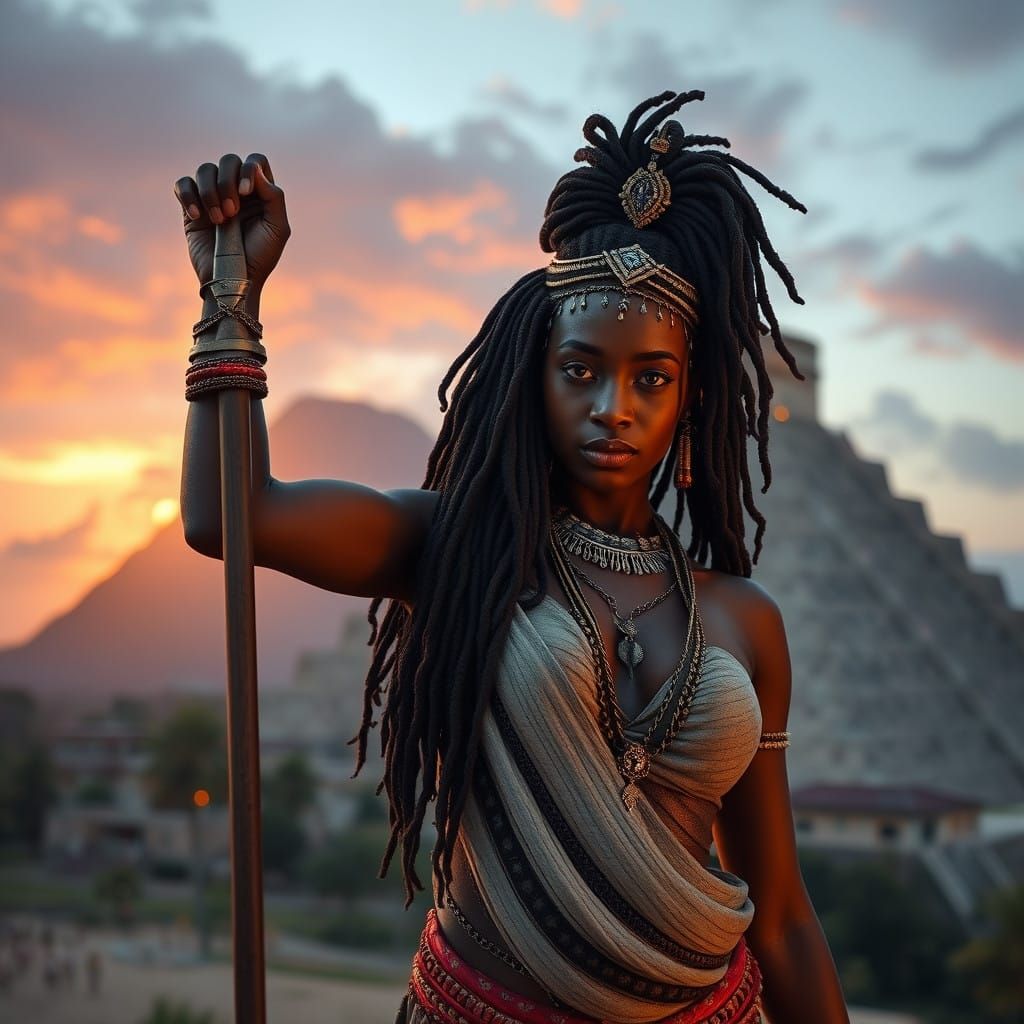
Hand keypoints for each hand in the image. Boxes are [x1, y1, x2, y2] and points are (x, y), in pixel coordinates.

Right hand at [173, 153, 290, 292]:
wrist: (233, 280)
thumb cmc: (260, 257)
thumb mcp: (277, 229)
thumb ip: (274, 196)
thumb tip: (254, 168)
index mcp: (260, 192)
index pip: (255, 160)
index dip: (249, 169)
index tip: (246, 193)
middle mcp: (236, 189)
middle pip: (229, 160)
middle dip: (228, 182)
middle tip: (232, 212)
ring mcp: (213, 196)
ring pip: (205, 169)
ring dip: (210, 192)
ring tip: (219, 221)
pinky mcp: (192, 207)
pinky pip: (183, 184)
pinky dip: (188, 195)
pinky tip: (198, 216)